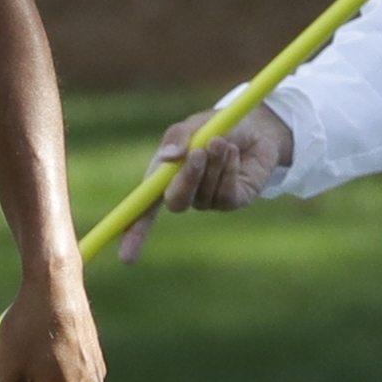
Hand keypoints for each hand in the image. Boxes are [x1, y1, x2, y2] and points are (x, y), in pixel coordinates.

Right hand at [114, 103, 292, 263]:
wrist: (255, 128)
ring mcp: (208, 199)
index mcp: (163, 176)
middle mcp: (184, 192)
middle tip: (198, 152)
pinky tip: (234, 153)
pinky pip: (225, 193)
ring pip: (204, 193)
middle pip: (176, 202)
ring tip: (222, 141)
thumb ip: (179, 136)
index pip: (143, 209)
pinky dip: (228, 170)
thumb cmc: (217, 125)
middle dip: (186, 179)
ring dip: (213, 164)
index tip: (126, 257)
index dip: (134, 233)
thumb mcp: (195, 124)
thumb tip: (168, 157)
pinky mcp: (232, 201)